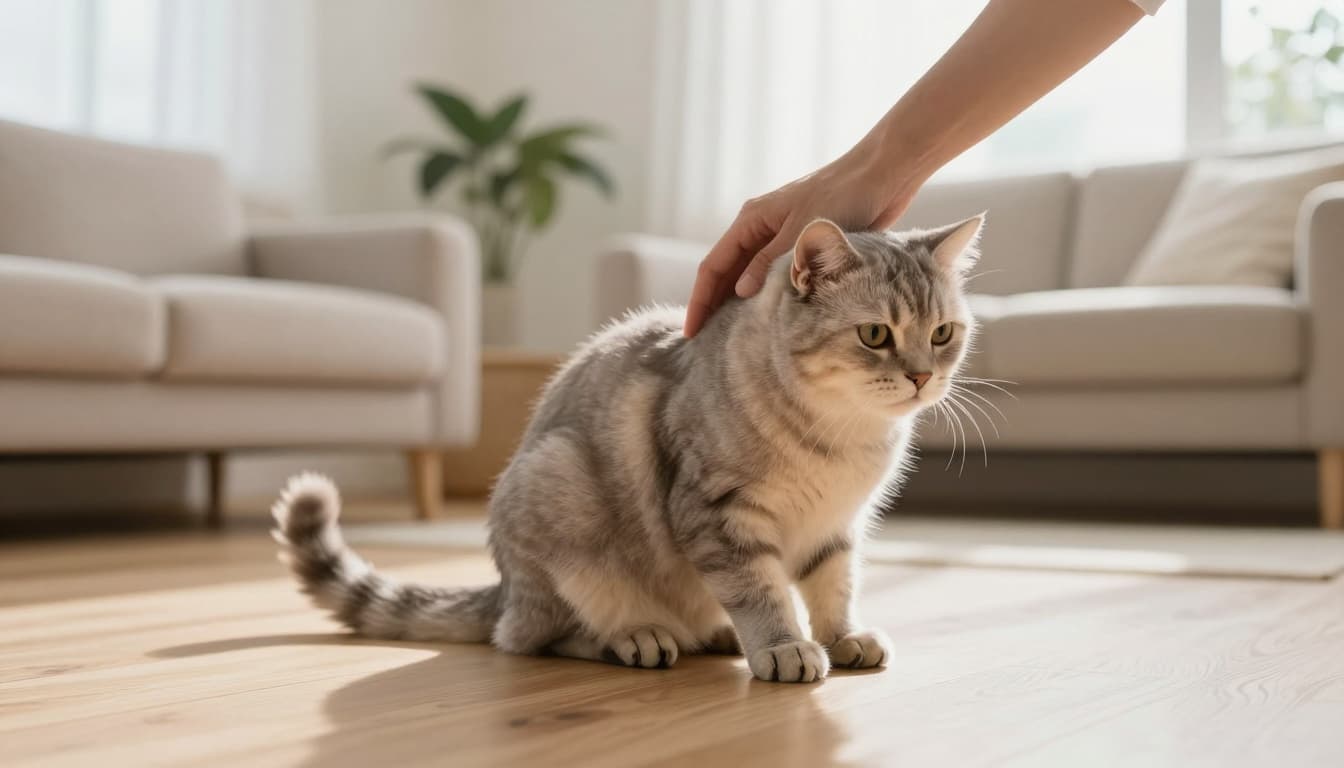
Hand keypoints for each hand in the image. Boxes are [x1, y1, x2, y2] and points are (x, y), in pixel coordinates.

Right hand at [683, 148, 918, 336]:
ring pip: (749, 275)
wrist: (882, 176)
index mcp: (751, 220)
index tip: (692, 333)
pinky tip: (767, 317)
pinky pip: (774, 275)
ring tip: (733, 336)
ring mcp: (781, 235)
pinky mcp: (804, 245)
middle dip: (713, 305)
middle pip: (726, 272)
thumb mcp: (801, 233)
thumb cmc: (842, 196)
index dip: (700, 301)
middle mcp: (760, 228)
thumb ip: (769, 264)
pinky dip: (765, 296)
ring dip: (738, 303)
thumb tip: (739, 293)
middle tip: (706, 343)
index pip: (713, 266)